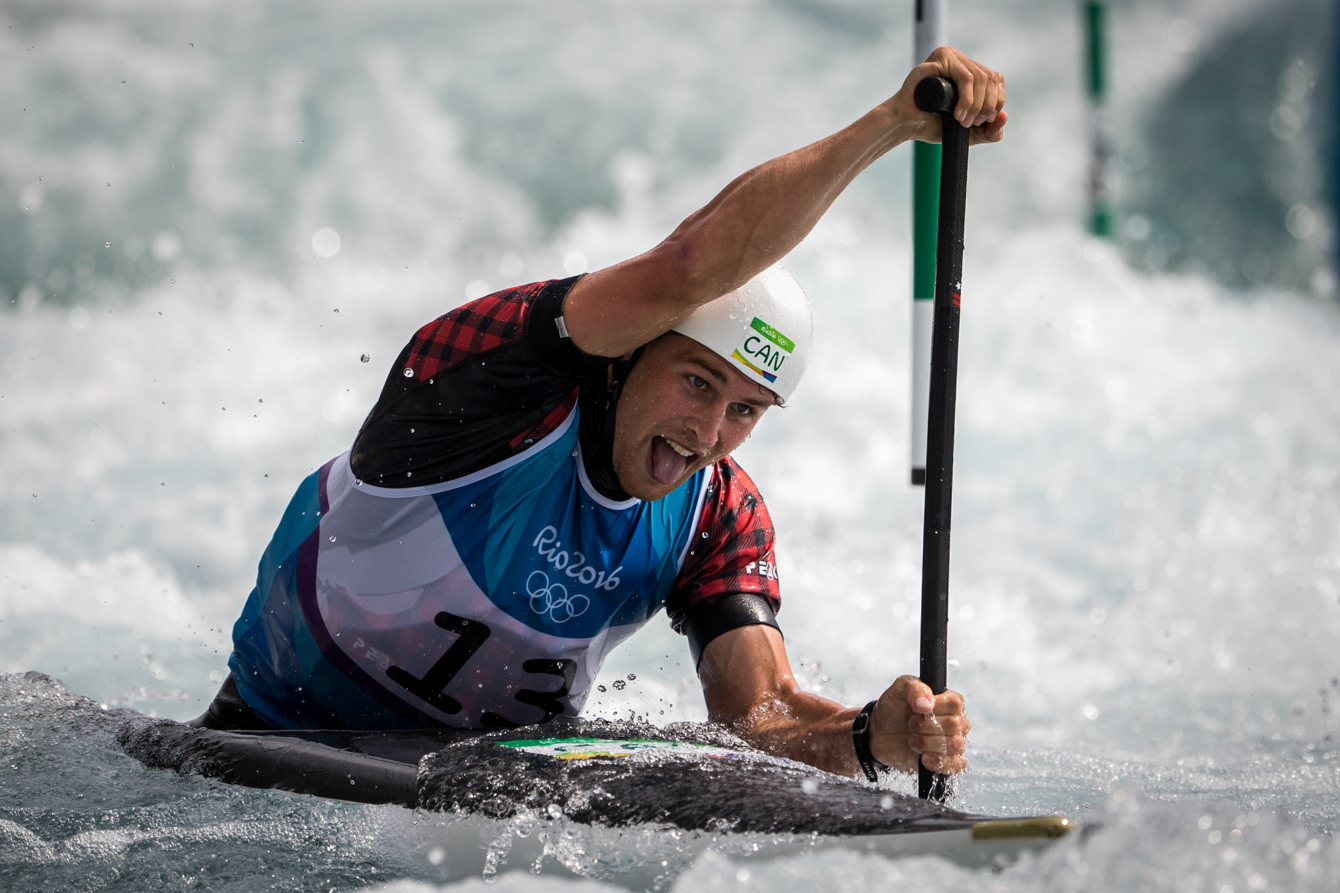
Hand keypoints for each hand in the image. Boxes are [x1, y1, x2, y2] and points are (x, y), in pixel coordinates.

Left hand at [867, 675, 969, 773]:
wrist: (879, 732)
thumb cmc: (893, 707)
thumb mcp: (899, 689)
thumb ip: (914, 689)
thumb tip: (927, 704)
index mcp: (948, 701)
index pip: (955, 703)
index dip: (936, 707)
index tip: (917, 709)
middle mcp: (955, 722)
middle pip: (955, 725)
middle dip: (927, 726)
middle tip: (910, 724)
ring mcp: (951, 742)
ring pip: (955, 745)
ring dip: (928, 743)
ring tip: (912, 740)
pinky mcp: (945, 761)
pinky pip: (955, 765)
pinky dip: (939, 762)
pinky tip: (923, 758)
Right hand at [883, 46, 1006, 146]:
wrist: (905, 125)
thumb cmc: (931, 126)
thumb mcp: (968, 133)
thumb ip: (989, 132)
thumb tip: (1005, 116)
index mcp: (968, 70)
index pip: (995, 80)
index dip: (996, 101)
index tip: (983, 122)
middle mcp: (960, 60)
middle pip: (991, 78)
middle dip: (987, 106)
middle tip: (971, 124)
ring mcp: (950, 57)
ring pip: (980, 77)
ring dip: (977, 105)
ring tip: (962, 121)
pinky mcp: (940, 59)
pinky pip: (965, 76)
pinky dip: (967, 98)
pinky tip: (958, 113)